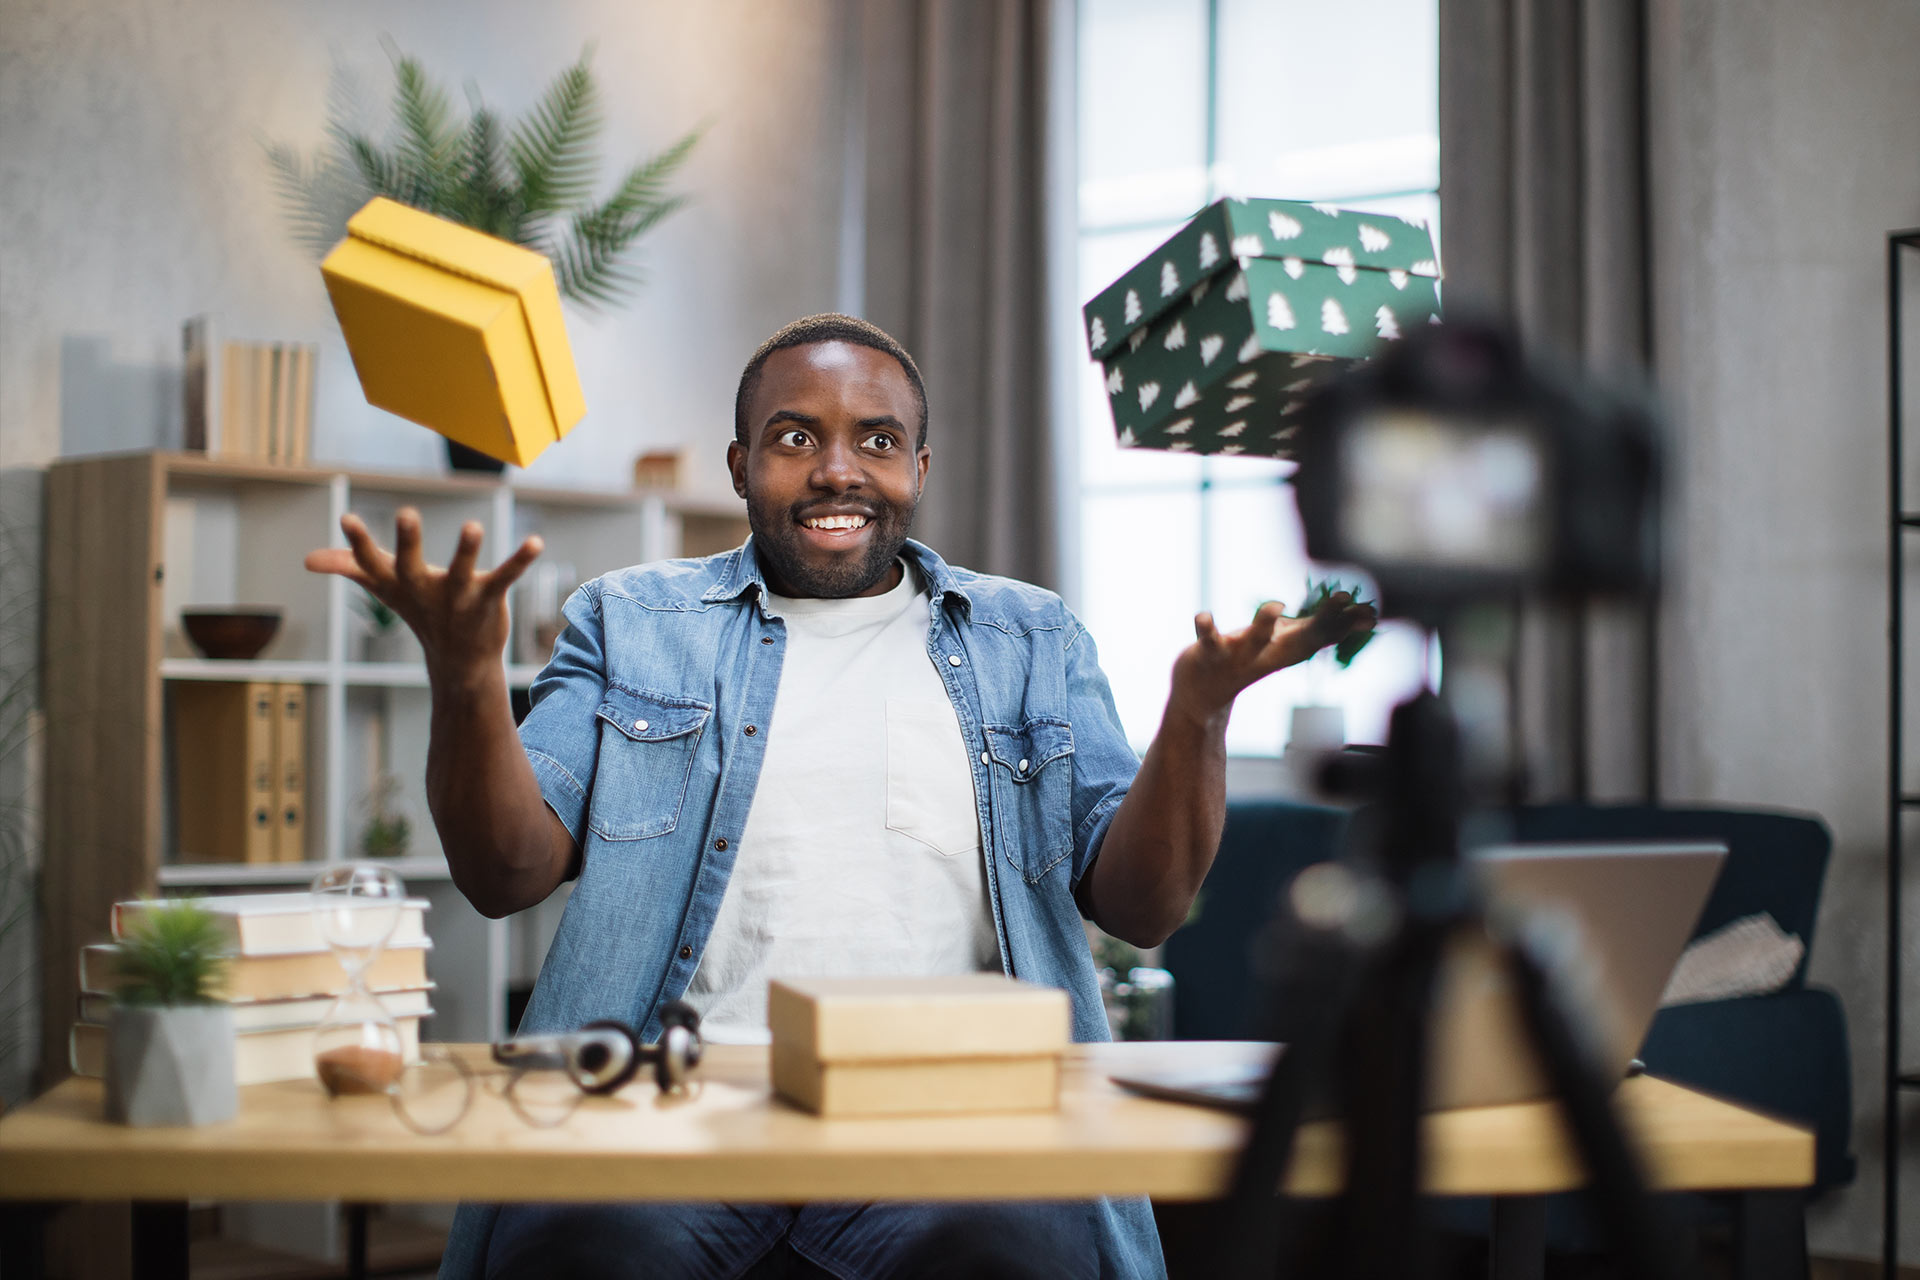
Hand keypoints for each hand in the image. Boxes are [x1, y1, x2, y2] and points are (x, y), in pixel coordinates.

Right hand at [304, 509, 542, 682]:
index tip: (347, 518)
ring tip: (472, 525)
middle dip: (407, 541)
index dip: (358, 543)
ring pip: (461, 571)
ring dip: (466, 549)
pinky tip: (536, 542)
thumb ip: (350, 567)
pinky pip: (505, 577)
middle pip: (411, 565)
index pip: (372, 563)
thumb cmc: (420, 612)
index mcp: (399, 584)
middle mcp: (425, 590)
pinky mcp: (488, 599)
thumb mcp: (385, 588)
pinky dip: (520, 560)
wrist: (459, 661)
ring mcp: (458, 597)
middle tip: (406, 514)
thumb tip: (307, 560)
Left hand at [1168, 595, 1376, 723]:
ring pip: (1254, 640)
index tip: (1370, 609)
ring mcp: (1239, 656)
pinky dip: (1205, 628)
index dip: (1345, 621)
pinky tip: (1203, 615)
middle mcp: (1268, 654)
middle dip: (1322, 619)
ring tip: (1276, 606)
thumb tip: (1367, 615)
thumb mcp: (1289, 643)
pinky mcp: (1210, 656)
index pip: (1322, 634)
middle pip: (1299, 638)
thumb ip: (1322, 627)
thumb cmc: (1250, 658)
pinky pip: (1208, 642)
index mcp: (1287, 649)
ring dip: (1264, 623)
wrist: (1203, 697)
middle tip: (1342, 598)